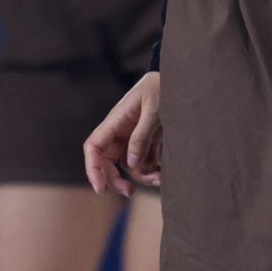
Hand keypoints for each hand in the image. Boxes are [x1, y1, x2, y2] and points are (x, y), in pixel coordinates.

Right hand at [84, 72, 162, 196]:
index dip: (92, 168)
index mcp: (116, 120)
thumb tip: (130, 164)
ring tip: (159, 178)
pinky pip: (143, 161)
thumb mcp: (154, 110)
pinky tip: (163, 172)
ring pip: (127, 165)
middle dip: (116, 179)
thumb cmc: (163, 87)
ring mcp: (133, 136)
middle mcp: (120, 131)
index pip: (94, 147)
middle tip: (130, 192)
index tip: (100, 188)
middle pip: (107, 162)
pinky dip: (151, 170)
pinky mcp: (147, 140)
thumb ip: (141, 136)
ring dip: (140, 176)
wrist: (179, 78)